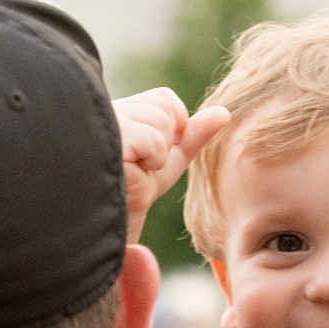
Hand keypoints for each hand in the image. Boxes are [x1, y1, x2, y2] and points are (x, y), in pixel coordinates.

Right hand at [114, 88, 229, 242]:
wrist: (106, 230)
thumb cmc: (131, 196)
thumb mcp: (168, 163)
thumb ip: (193, 136)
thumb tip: (224, 112)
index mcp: (119, 110)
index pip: (164, 98)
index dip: (171, 128)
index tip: (150, 159)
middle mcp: (107, 108)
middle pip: (166, 107)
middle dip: (164, 142)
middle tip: (140, 168)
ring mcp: (104, 119)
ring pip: (162, 119)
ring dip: (158, 155)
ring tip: (133, 171)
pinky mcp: (107, 135)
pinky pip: (154, 138)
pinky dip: (152, 161)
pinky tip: (130, 174)